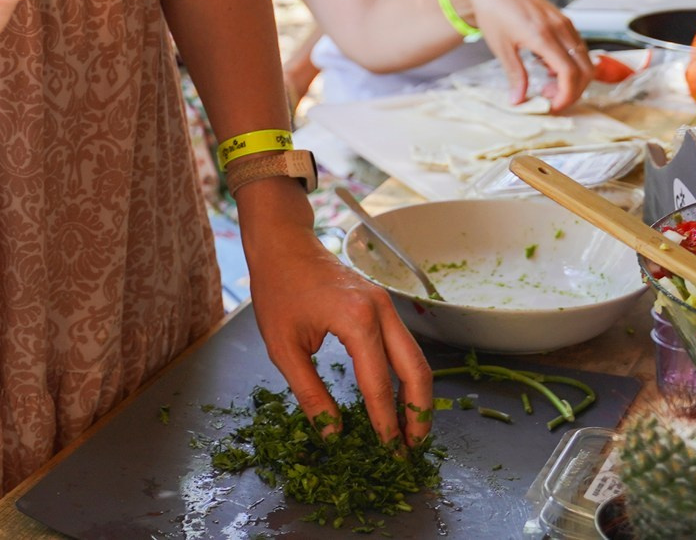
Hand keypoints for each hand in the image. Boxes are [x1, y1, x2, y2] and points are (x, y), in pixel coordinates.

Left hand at [242, 197, 432, 444]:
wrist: (282, 243)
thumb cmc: (277, 290)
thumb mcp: (283, 348)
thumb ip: (310, 393)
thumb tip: (335, 434)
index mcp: (357, 320)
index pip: (378, 384)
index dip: (385, 422)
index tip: (390, 452)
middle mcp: (381, 310)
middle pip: (416, 370)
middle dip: (418, 413)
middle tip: (412, 448)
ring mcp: (387, 304)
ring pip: (416, 358)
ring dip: (418, 396)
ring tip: (411, 430)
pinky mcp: (384, 304)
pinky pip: (405, 345)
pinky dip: (408, 375)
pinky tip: (400, 398)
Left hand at [456, 0, 593, 110]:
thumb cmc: (492, 13)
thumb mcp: (500, 47)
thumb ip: (514, 75)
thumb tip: (519, 101)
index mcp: (542, 35)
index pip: (569, 73)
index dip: (566, 96)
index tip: (552, 107)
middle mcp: (560, 28)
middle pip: (585, 69)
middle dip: (573, 91)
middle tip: (548, 98)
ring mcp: (564, 22)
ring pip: (585, 59)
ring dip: (573, 78)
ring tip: (545, 84)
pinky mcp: (564, 20)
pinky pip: (578, 47)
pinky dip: (570, 63)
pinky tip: (547, 66)